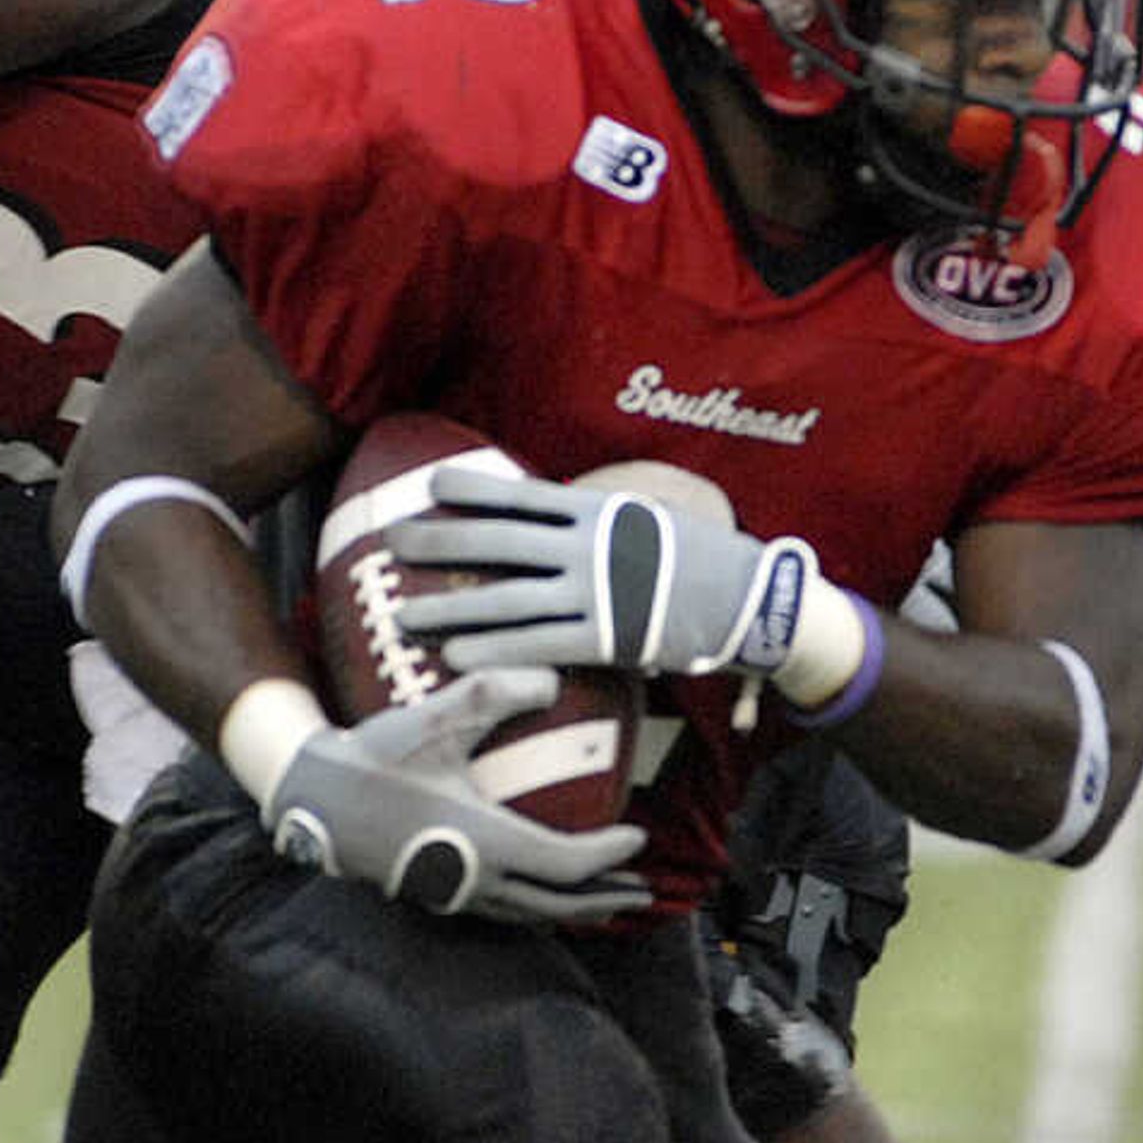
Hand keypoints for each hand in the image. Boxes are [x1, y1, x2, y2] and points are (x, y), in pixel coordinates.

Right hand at [263, 669, 651, 926]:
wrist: (316, 798)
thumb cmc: (377, 757)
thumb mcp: (435, 717)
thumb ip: (493, 691)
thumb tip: (551, 679)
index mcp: (484, 841)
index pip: (566, 863)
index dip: (609, 854)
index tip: (639, 836)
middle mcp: (475, 878)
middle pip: (559, 903)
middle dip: (606, 898)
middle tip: (644, 889)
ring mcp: (456, 892)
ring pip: (532, 913)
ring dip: (576, 907)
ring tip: (610, 897)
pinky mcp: (440, 894)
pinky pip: (506, 912)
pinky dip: (540, 907)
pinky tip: (549, 893)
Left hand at [395, 467, 822, 678]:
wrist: (748, 596)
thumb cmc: (694, 558)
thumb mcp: (642, 520)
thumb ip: (592, 521)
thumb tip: (547, 517)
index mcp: (596, 511)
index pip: (521, 495)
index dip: (473, 488)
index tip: (431, 485)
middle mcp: (588, 546)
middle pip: (498, 543)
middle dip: (441, 543)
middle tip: (393, 544)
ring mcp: (595, 592)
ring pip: (507, 600)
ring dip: (450, 609)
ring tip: (403, 617)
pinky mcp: (606, 638)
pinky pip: (538, 646)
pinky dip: (494, 651)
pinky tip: (456, 657)